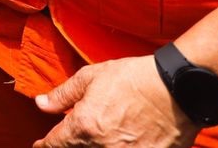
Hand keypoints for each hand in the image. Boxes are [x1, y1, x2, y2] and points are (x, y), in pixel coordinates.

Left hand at [32, 56, 195, 147]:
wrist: (177, 88)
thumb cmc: (134, 78)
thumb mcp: (91, 77)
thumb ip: (63, 94)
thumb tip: (41, 103)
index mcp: (84, 126)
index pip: (56, 143)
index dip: (45, 145)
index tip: (40, 144)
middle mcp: (102, 147)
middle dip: (69, 145)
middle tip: (70, 139)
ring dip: (90, 147)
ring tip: (96, 137)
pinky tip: (118, 142)